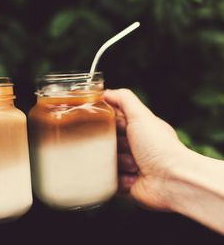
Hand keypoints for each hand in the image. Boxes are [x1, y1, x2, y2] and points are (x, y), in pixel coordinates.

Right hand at [104, 89, 188, 210]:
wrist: (172, 180)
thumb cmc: (159, 147)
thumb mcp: (141, 115)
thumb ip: (124, 99)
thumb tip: (105, 92)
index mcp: (139, 129)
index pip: (113, 121)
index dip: (108, 122)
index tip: (107, 123)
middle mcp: (134, 147)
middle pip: (106, 142)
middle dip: (112, 144)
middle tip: (125, 146)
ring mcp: (130, 166)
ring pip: (107, 161)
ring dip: (118, 162)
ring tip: (134, 165)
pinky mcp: (126, 184)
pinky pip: (110, 179)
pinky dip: (119, 179)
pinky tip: (133, 178)